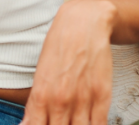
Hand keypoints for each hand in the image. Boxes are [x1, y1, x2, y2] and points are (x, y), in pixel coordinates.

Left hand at [20, 0, 115, 124]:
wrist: (82, 24)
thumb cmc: (58, 48)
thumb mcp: (40, 75)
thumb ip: (35, 105)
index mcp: (41, 94)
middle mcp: (60, 99)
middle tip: (59, 122)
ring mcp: (82, 98)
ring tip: (71, 122)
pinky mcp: (102, 95)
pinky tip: (88, 123)